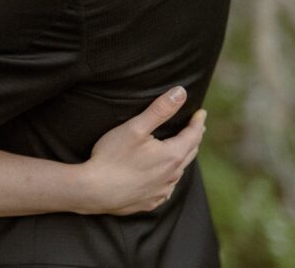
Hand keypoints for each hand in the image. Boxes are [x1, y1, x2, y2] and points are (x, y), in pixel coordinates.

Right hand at [77, 86, 205, 214]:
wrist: (93, 191)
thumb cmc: (112, 157)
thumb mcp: (135, 127)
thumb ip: (160, 109)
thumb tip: (181, 93)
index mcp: (171, 156)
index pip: (193, 135)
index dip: (198, 122)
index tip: (201, 113)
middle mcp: (171, 176)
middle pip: (190, 153)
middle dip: (194, 138)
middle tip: (196, 128)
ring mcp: (161, 191)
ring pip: (179, 172)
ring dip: (182, 158)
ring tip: (182, 149)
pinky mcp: (150, 202)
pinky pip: (167, 188)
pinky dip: (170, 177)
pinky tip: (164, 177)